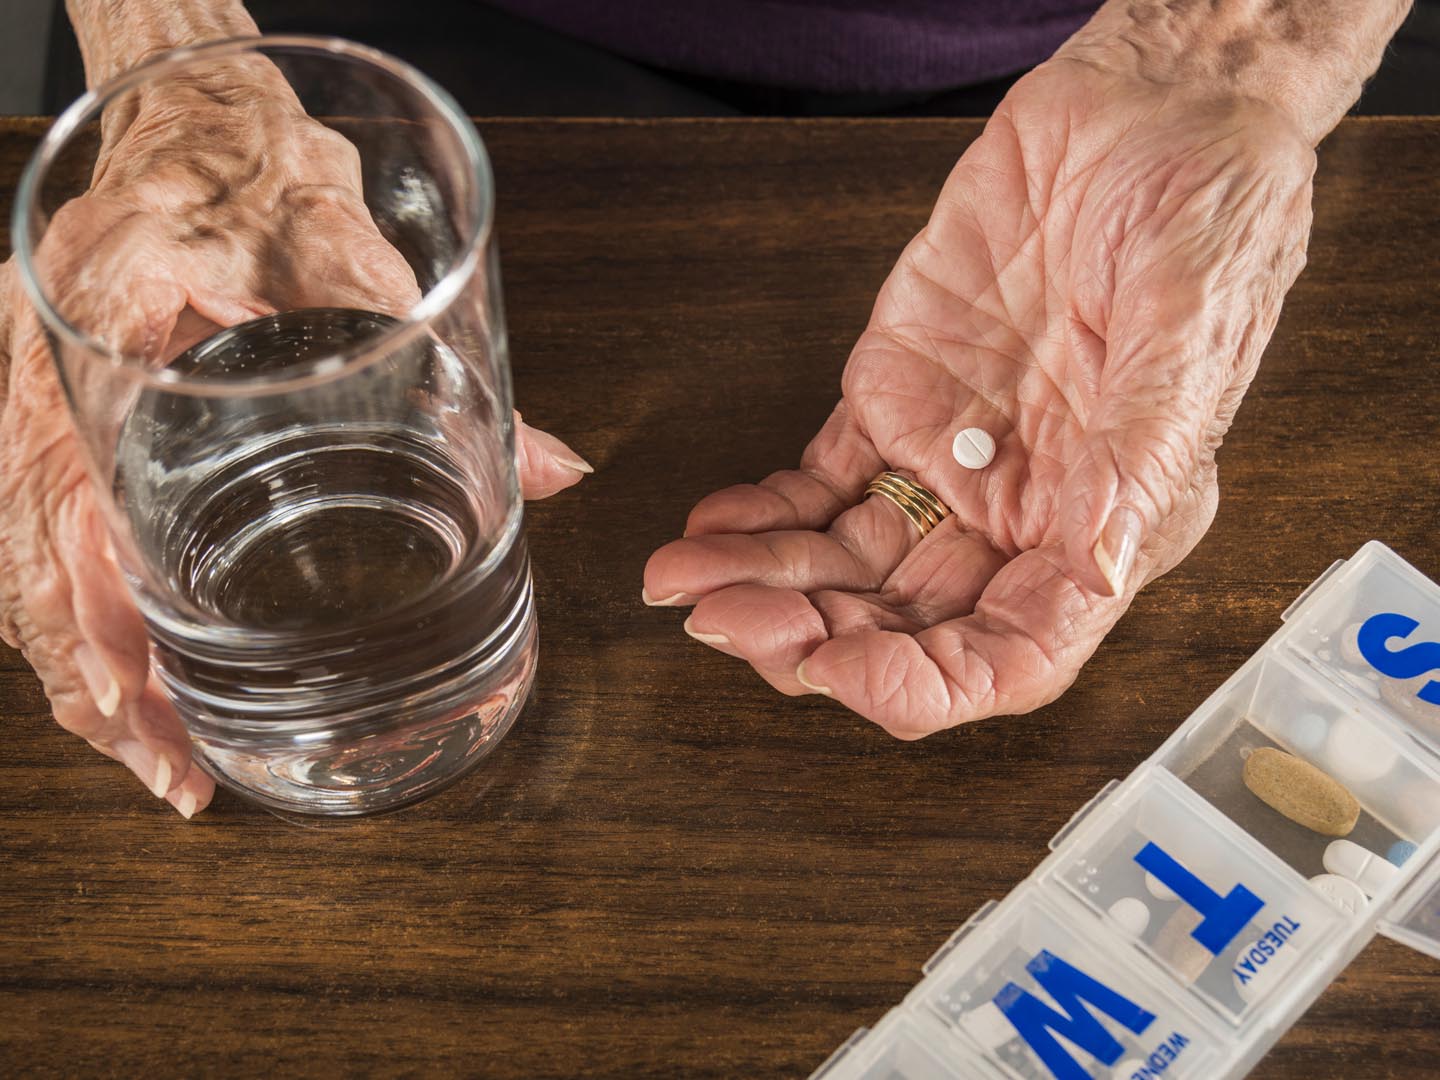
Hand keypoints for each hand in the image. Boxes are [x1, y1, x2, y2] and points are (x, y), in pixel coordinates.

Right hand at [0, 62, 589, 816]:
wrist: (181, 90)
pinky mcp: (59, 407)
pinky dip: (82, 607)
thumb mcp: (344, 239)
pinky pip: (41, 530)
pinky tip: (135, 655)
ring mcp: (35, 401)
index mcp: (85, 339)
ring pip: (29, 569)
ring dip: (89, 669)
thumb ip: (443, 355)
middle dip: (102, 692)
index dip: (98, 641)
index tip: (153, 722)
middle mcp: (38, 386)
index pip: (62, 520)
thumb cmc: (245, 144)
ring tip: (159, 753)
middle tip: (178, 780)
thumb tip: (559, 469)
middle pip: (34, 578)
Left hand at [644, 59, 1313, 736]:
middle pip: (906, 620)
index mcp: (1107, 520)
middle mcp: (1023, 509)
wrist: (1144, 105)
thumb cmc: (1203, 209)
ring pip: (846, 560)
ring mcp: (949, 458)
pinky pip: (818, 480)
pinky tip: (715, 525)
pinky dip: (763, 511)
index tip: (836, 674)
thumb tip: (1095, 569)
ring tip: (684, 581)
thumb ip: (1137, 456)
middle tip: (725, 623)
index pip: (1012, 651)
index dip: (923, 686)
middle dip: (810, 636)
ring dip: (765, 581)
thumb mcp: (1191, 328)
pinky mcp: (893, 397)